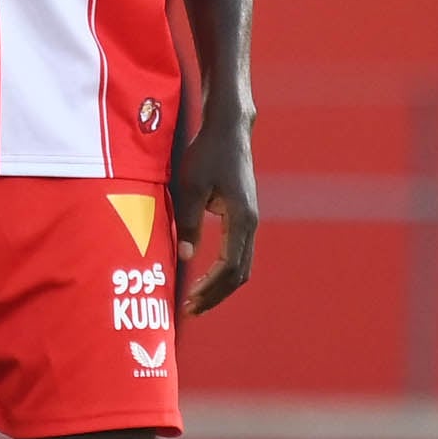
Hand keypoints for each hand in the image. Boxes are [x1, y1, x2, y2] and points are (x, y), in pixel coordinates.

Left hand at [170, 111, 256, 317]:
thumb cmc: (206, 154)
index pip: (229, 268)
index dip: (210, 289)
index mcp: (241, 219)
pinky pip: (237, 253)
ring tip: (196, 299)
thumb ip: (188, 222)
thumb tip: (186, 258)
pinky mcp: (243, 216)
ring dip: (220, 285)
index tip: (190, 302)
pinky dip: (223, 270)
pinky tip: (204, 276)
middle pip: (239, 274)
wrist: (228, 129)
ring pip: (241, 265)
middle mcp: (251, 224)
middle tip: (190, 309)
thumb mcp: (189, 187)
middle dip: (215, 295)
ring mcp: (249, 220)